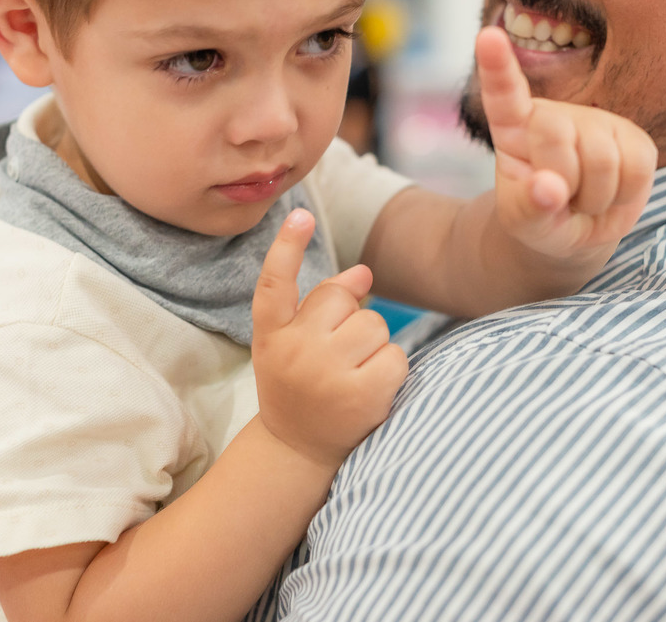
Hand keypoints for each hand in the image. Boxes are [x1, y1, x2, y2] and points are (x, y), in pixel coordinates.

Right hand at [252, 209, 407, 468]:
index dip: (287, 246)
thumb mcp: (295, 341)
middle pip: (342, 298)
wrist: (297, 450)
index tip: (301, 214)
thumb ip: (321, 303)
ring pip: (374, 324)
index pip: (274, 283)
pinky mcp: (360, 396)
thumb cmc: (300, 384)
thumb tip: (363, 272)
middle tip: (335, 355)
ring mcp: (325, 375)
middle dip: (349, 317)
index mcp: (270, 333)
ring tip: (352, 374)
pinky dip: (391, 370)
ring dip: (373, 344)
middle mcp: (293, 350)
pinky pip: (395, 356)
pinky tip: (370, 390)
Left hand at [476, 25, 656, 257]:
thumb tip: (549, 188)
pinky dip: (625, 195)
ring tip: (584, 200)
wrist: (580, 231)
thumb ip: (528, 209)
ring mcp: (596, 122)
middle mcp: (555, 115)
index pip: (503, 94)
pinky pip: (637, 168)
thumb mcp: (523, 223)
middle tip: (560, 200)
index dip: (498, 66)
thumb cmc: (541, 220)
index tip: (488, 36)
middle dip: (561, 180)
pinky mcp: (634, 138)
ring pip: (602, 157)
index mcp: (513, 128)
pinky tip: (612, 195)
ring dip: (594, 197)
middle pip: (557, 134)